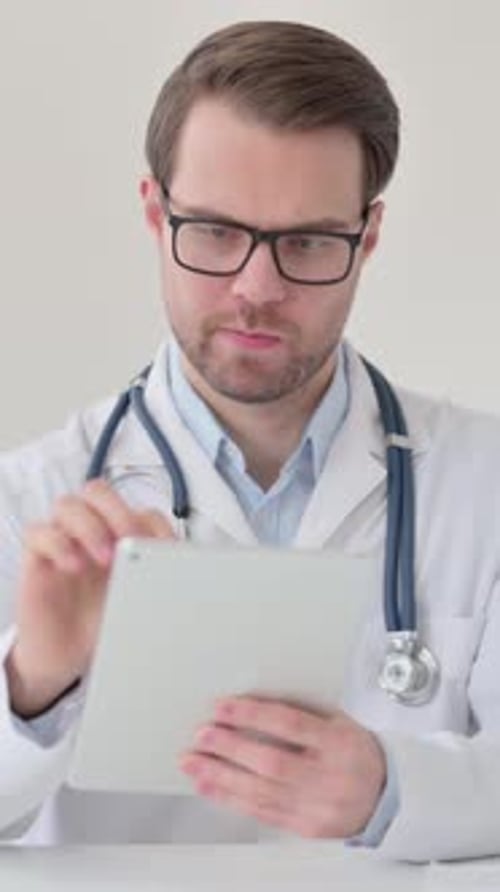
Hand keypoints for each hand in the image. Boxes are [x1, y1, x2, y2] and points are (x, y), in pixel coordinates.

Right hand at [6, 479, 173, 716]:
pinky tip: (74, 566)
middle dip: (119, 513)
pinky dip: (58, 544)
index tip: (166, 550)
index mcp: (122, 539)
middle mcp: (92, 532)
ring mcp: (64, 541)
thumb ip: (153, 584)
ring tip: (105, 558)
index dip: (155, 526)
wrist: (65, 655)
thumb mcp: (136, 605)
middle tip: (131, 541)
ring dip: (90, 526)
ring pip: (68, 505)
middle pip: (100, 493)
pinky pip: (39, 532)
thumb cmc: (102, 622)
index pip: (141, 512)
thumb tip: (180, 579)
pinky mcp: (37, 557)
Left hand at [180, 696, 385, 838]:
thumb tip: (252, 697)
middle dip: (230, 748)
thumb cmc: (357, 751)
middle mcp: (328, 776)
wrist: (385, 796)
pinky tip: (210, 786)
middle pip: (271, 762)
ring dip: (220, 776)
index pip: (290, 725)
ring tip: (193, 762)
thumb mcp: (340, 720)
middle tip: (202, 734)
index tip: (223, 706)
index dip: (253, 714)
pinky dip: (231, 798)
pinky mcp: (305, 826)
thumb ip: (302, 711)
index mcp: (338, 742)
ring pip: (261, 792)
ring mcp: (317, 805)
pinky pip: (262, 812)